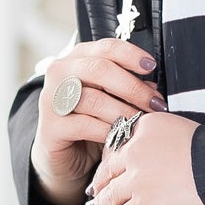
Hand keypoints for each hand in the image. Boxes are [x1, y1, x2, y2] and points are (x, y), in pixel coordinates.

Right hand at [31, 41, 164, 204]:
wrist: (63, 157)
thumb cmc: (89, 124)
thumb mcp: (110, 101)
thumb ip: (127, 90)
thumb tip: (153, 87)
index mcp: (76, 60)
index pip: (105, 47)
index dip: (131, 54)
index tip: (151, 66)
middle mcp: (60, 74)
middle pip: (100, 69)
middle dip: (133, 87)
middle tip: (154, 103)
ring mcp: (51, 99)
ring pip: (93, 99)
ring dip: (123, 111)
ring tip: (140, 122)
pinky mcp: (50, 126)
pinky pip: (85, 125)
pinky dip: (107, 131)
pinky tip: (120, 136)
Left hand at [88, 111, 204, 204]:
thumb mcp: (186, 131)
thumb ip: (162, 140)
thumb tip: (151, 158)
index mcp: (147, 127)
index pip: (117, 144)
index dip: (112, 161)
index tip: (109, 169)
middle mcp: (137, 150)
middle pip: (108, 169)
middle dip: (102, 183)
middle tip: (97, 191)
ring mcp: (137, 180)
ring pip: (108, 195)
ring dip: (103, 204)